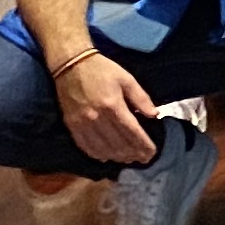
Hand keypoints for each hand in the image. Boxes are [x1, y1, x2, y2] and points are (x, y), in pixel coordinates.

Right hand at [54, 47, 161, 168]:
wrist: (71, 65)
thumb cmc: (102, 70)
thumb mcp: (126, 78)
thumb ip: (141, 98)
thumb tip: (154, 115)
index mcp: (112, 105)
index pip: (132, 132)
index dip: (143, 145)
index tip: (152, 153)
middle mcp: (97, 117)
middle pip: (118, 143)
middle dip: (133, 153)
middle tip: (143, 159)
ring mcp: (82, 123)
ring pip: (102, 148)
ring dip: (117, 157)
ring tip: (128, 160)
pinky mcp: (71, 125)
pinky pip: (85, 146)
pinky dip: (97, 155)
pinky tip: (106, 158)